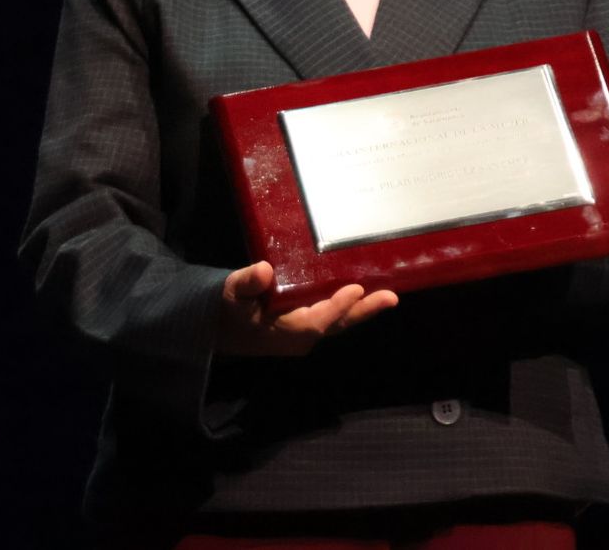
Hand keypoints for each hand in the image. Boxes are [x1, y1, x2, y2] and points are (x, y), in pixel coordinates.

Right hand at [216, 260, 397, 356]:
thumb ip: (246, 283)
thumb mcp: (230, 293)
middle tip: (391, 298)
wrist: (217, 327)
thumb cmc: (225, 309)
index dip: (337, 306)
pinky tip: (364, 293)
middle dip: (364, 311)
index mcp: (285, 332)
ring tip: (388, 295)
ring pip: (338, 321)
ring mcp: (304, 333)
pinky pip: (332, 317)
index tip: (355, 290)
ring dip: (362, 309)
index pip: (317, 320)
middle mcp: (300, 337)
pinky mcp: (305, 326)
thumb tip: (264, 270)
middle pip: (337, 323)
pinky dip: (349, 307)